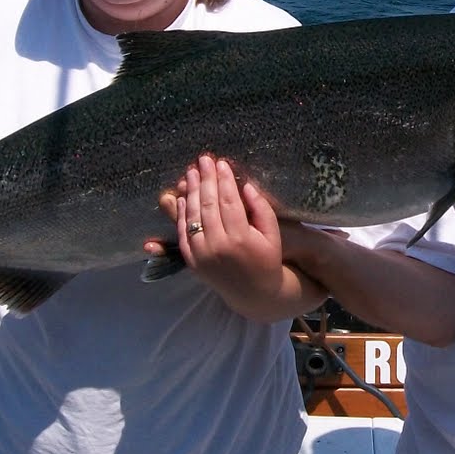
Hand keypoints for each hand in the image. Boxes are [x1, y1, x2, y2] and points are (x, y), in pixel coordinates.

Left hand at [146, 155, 287, 311]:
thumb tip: (246, 185)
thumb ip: (261, 209)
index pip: (229, 201)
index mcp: (241, 239)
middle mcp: (218, 247)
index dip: (224, 180)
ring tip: (192, 172)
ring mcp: (202, 255)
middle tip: (204, 160)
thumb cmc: (267, 259)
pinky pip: (183, 232)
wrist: (253, 293)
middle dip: (205, 179)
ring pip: (193, 216)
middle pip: (208, 205)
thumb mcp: (272, 234)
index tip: (221, 163)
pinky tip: (184, 196)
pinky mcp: (192, 261)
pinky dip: (182, 212)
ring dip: (191, 191)